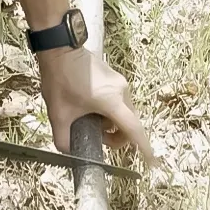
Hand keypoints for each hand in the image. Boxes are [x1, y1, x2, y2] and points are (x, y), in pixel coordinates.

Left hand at [38, 47, 154, 162]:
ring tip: (90, 120)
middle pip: (130, 123)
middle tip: (96, 138)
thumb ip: (63, 139)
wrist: (59, 48)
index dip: (143, 147)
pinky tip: (91, 108)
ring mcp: (120, 83)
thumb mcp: (58, 114)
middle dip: (116, 136)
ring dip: (112, 123)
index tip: (151, 161)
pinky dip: (110, 111)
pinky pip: (119, 102)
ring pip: (124, 113)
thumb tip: (70, 153)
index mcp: (111, 101)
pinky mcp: (116, 78)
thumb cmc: (60, 78)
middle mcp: (122, 92)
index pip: (132, 129)